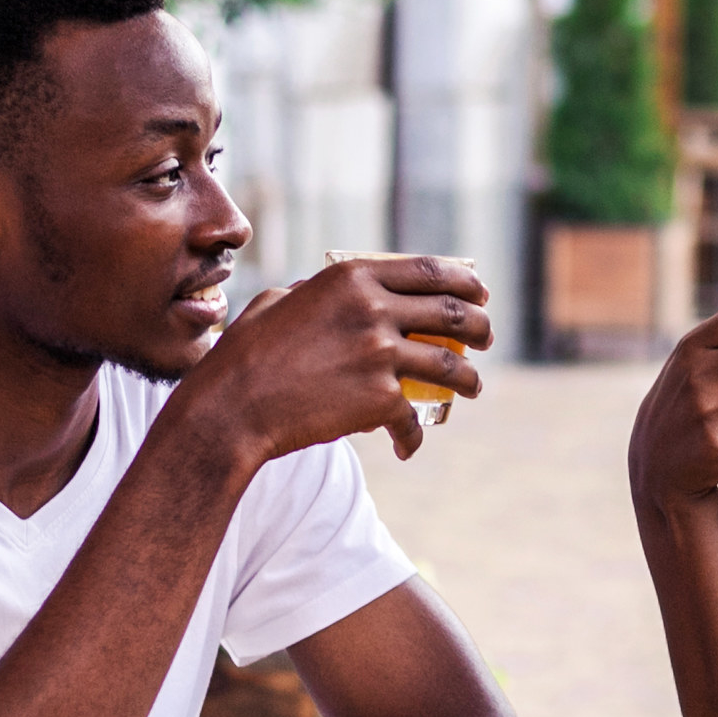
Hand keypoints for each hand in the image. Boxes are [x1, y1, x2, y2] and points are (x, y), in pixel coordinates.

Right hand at [173, 256, 490, 463]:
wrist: (231, 409)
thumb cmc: (244, 356)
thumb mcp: (277, 302)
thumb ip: (311, 292)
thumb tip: (325, 294)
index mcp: (352, 277)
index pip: (430, 270)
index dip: (465, 282)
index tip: (480, 294)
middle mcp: (374, 309)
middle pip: (453, 314)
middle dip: (480, 327)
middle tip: (486, 339)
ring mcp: (380, 354)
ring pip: (450, 366)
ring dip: (469, 380)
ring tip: (472, 388)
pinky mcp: (379, 399)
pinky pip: (412, 419)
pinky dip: (413, 436)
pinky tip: (408, 446)